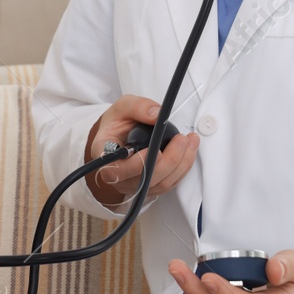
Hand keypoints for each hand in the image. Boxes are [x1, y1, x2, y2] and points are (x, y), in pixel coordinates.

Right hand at [83, 96, 198, 208]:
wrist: (120, 135)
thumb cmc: (118, 124)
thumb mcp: (123, 107)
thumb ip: (137, 106)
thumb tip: (156, 115)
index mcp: (103, 155)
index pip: (114, 170)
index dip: (135, 165)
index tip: (154, 150)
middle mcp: (117, 176)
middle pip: (143, 179)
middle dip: (168, 160)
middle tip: (181, 140)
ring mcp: (133, 185)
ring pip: (160, 184)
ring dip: (180, 164)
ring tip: (189, 141)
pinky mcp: (149, 186)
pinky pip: (169, 183)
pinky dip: (182, 168)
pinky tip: (188, 151)